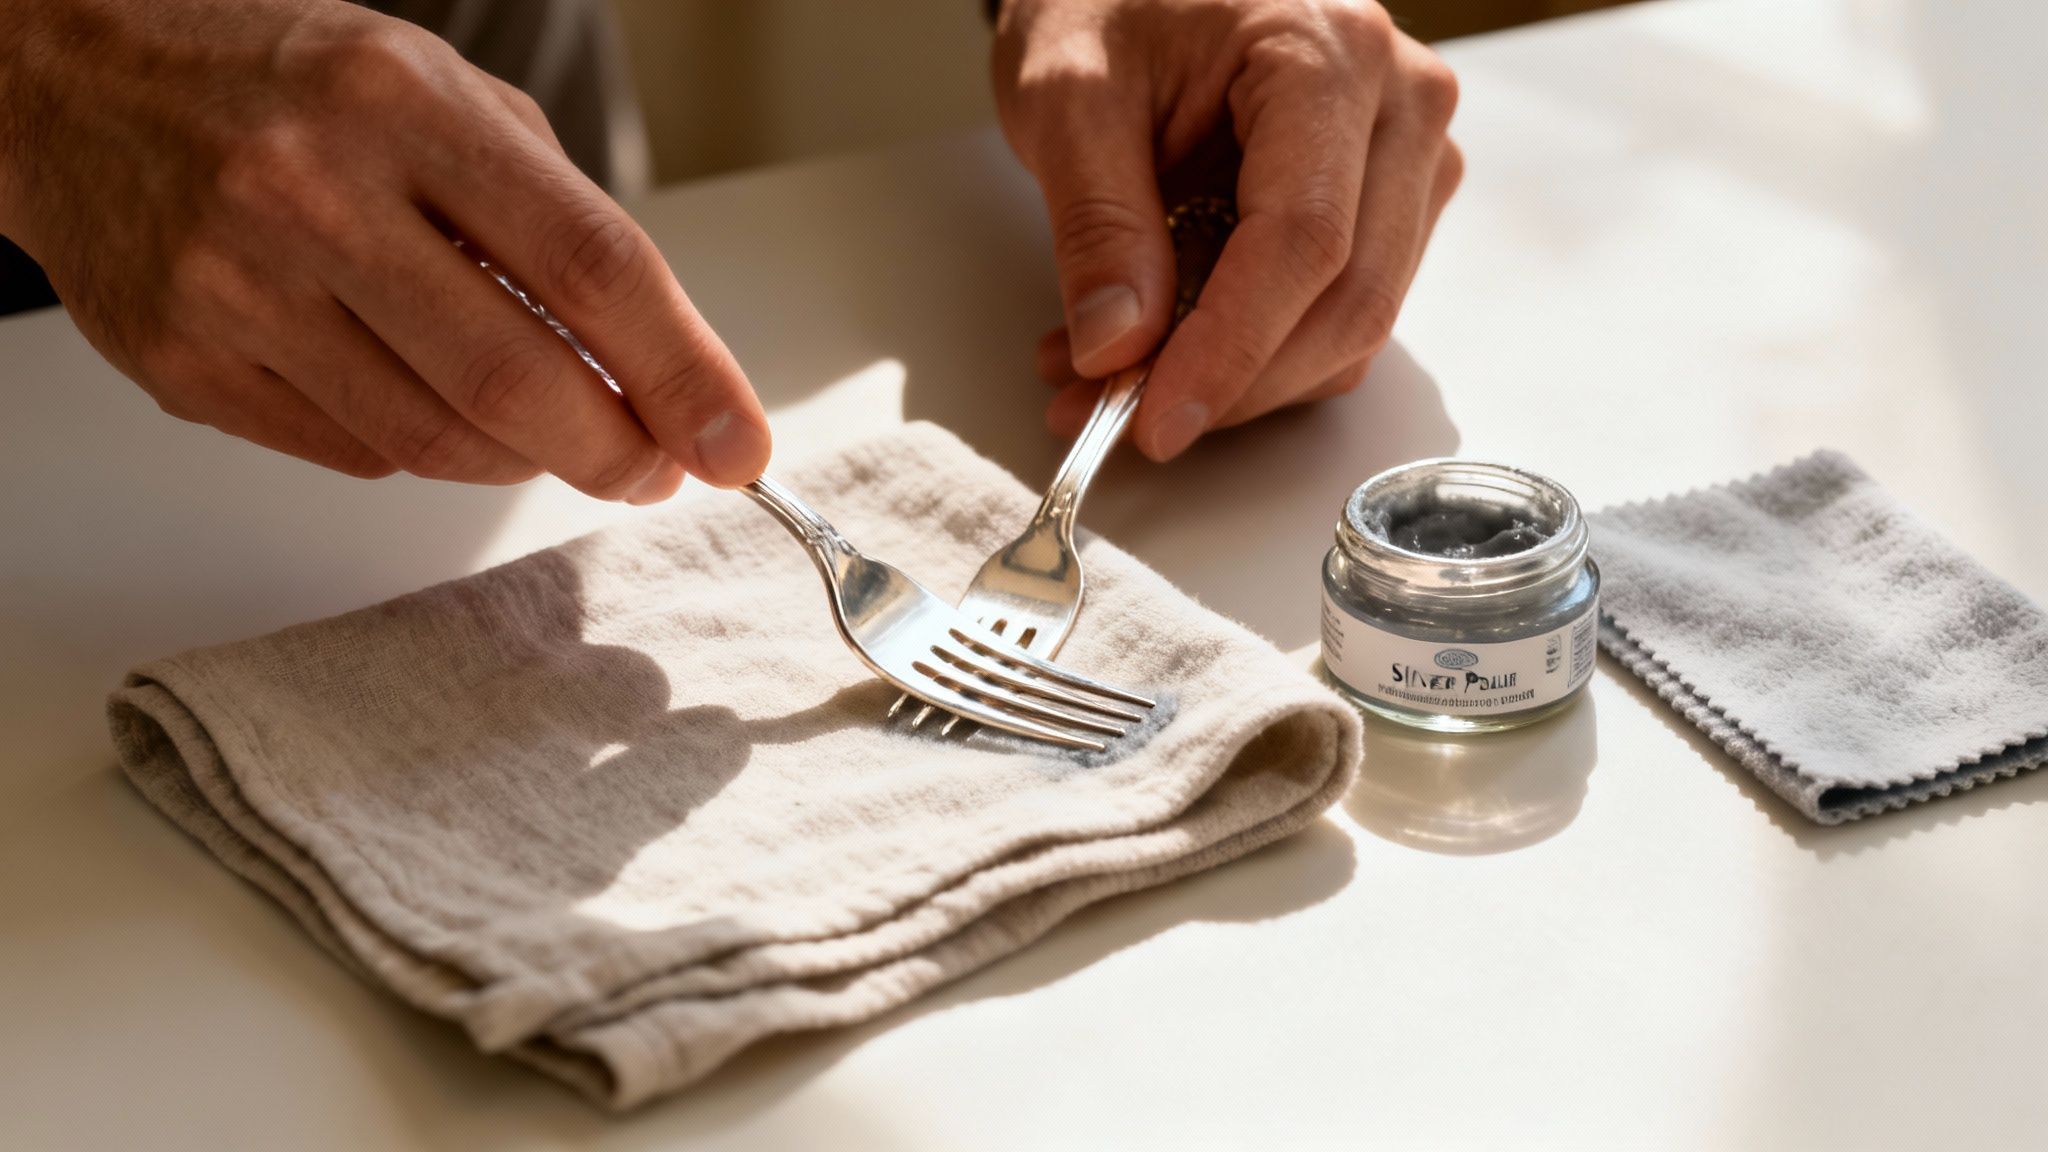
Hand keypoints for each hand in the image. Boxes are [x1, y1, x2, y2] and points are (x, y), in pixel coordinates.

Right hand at [0, 0, 769, 498]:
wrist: (73, 83)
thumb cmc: (285, 83)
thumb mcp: (438, 93)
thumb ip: (551, 216)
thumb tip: (660, 363)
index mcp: (400, 104)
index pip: (589, 261)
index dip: (683, 370)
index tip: (738, 441)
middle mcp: (311, 192)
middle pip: (515, 375)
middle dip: (616, 448)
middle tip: (656, 466)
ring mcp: (236, 287)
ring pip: (436, 437)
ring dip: (527, 459)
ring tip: (558, 435)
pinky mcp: (185, 366)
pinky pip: (355, 451)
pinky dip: (428, 448)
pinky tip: (435, 403)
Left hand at [992, 0, 1461, 457]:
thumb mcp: (1067, 94)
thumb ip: (1097, 222)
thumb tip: (1118, 348)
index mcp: (1328, 55)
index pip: (1304, 240)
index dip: (1232, 349)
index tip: (1156, 419)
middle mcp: (1399, 105)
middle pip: (1348, 298)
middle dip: (1230, 383)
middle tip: (1112, 417)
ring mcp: (1407, 156)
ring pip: (1350, 321)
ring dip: (1236, 379)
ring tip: (1108, 375)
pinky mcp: (1390, 200)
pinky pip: (1337, 310)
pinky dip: (1251, 352)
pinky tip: (1160, 349)